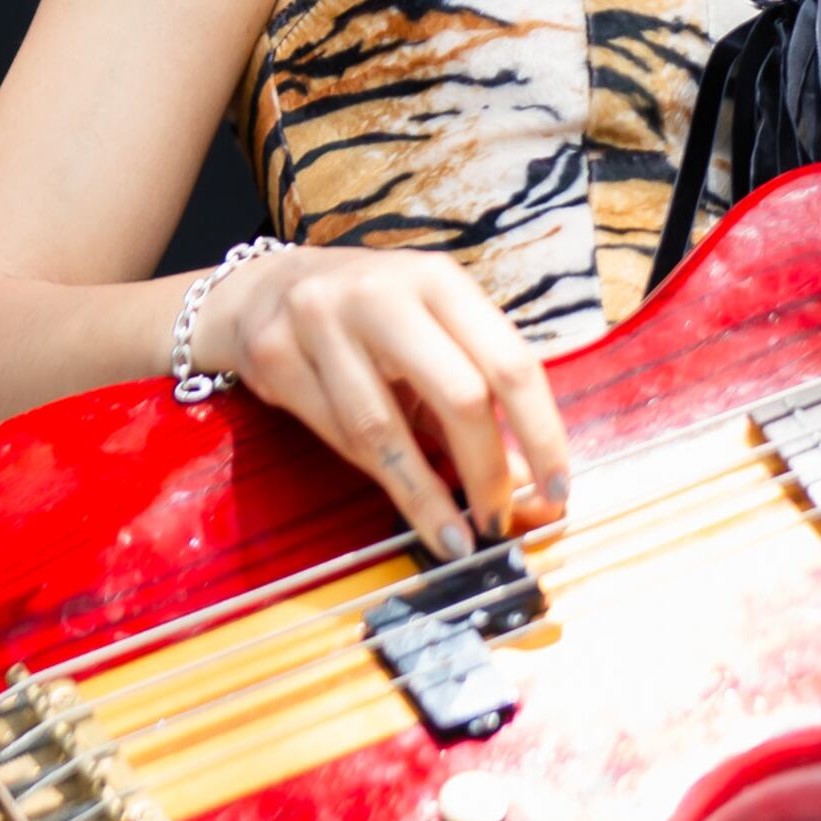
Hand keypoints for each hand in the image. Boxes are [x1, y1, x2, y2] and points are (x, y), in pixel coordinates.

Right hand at [193, 246, 570, 556]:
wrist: (263, 288)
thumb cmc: (369, 316)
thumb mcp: (428, 327)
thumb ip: (473, 389)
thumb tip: (520, 476)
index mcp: (439, 281)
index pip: (509, 361)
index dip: (541, 431)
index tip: (557, 487)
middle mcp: (383, 295)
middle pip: (457, 395)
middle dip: (486, 470)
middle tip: (501, 520)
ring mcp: (321, 323)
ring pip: (385, 429)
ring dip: (428, 496)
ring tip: (459, 539)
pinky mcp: (274, 357)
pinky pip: (335, 437)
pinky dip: (380, 480)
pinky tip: (409, 510)